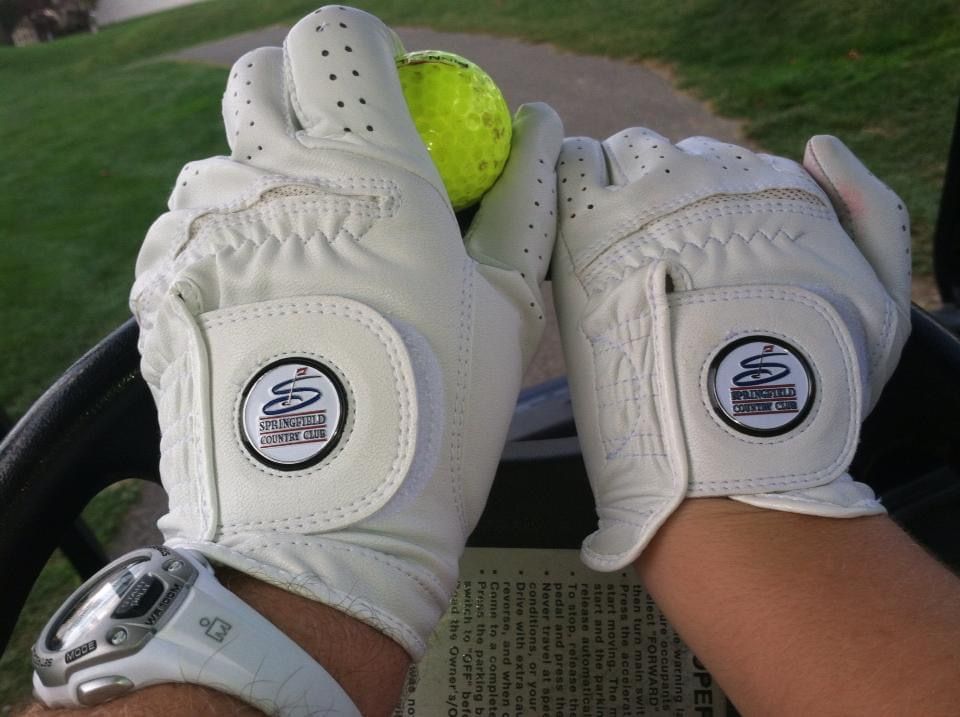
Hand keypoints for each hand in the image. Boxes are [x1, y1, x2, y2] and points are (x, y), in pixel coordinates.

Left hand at [130, 5, 561, 656]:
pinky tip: (263, 305)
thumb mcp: (506, 306)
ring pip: (222, 158)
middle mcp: (268, 180)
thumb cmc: (438, 412)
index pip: (336, 40)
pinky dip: (225, 242)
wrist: (328, 523)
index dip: (361, 50)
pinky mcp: (162, 282)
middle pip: (260, 79)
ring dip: (261, 178)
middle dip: (300, 95)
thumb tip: (540, 124)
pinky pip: (190, 230)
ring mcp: (202, 231)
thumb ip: (523, 201)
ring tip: (303, 257)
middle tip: (338, 156)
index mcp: (366, 172)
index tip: (384, 88)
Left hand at [552, 130, 910, 570]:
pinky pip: (569, 166)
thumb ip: (872, 214)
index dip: (703, 207)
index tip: (689, 254)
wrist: (732, 441)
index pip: (728, 165)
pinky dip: (567, 183)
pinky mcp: (590, 223)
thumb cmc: (812, 391)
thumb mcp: (883, 306)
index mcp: (780, 189)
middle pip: (672, 157)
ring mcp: (650, 196)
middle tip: (646, 260)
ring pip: (621, 155)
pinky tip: (572, 228)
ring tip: (609, 251)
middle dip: (658, 194)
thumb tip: (822, 146)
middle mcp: (718, 176)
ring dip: (613, 187)